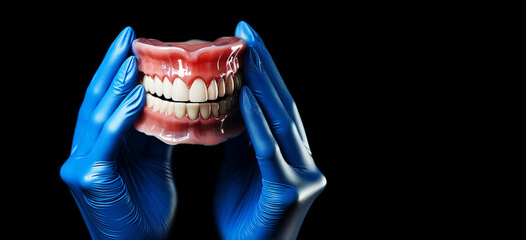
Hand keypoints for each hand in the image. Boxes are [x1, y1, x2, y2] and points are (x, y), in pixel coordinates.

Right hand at [60, 27, 175, 239]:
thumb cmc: (146, 210)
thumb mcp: (154, 163)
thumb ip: (155, 132)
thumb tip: (169, 98)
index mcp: (96, 146)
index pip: (103, 100)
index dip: (114, 68)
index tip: (132, 41)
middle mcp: (81, 151)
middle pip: (94, 100)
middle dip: (110, 64)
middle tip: (128, 34)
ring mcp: (79, 165)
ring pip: (97, 115)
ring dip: (117, 84)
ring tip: (134, 57)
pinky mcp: (88, 178)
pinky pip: (108, 141)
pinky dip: (123, 116)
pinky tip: (138, 94)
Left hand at [214, 21, 326, 239]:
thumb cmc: (243, 217)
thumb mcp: (239, 169)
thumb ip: (242, 137)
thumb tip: (229, 100)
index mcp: (293, 153)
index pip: (279, 103)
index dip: (265, 69)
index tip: (246, 37)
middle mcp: (305, 160)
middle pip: (284, 104)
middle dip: (265, 66)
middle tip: (247, 31)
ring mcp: (302, 176)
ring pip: (281, 122)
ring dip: (261, 85)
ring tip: (245, 54)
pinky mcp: (289, 191)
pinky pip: (268, 151)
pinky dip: (256, 123)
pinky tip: (244, 97)